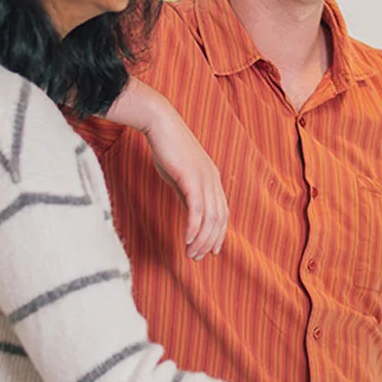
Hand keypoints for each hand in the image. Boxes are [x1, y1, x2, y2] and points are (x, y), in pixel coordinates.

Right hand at [105, 82, 227, 259]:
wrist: (160, 124)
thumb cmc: (167, 148)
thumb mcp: (180, 175)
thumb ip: (187, 193)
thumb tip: (190, 214)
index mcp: (213, 178)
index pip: (222, 212)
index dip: (219, 234)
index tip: (211, 251)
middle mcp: (213, 180)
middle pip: (219, 219)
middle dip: (209, 241)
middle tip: (197, 258)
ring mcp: (205, 178)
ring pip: (209, 218)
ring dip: (200, 239)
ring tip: (190, 254)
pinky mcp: (192, 178)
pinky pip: (197, 210)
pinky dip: (193, 228)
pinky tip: (186, 240)